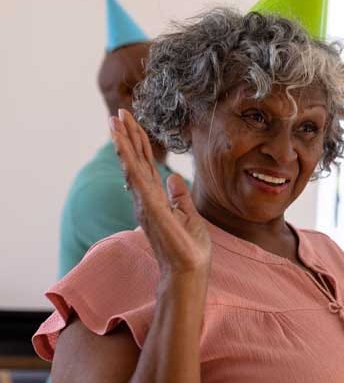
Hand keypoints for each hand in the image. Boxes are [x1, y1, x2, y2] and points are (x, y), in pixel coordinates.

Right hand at [110, 110, 211, 285]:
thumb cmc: (189, 247)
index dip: (138, 143)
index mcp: (155, 198)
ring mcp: (146, 203)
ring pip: (132, 167)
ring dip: (124, 143)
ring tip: (115, 122)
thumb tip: (175, 177)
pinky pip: (138, 180)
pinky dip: (129, 161)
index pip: (145, 164)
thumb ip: (180, 196)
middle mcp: (145, 198)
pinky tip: (123, 146)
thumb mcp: (188, 215)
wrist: (189, 269)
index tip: (130, 123)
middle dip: (127, 137)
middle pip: (135, 161)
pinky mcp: (151, 208)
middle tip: (118, 113)